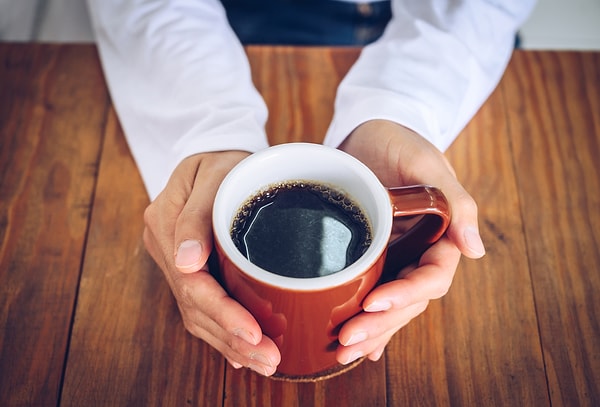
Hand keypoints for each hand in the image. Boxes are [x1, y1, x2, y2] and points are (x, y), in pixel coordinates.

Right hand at [143, 151, 280, 375]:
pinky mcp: (191, 266)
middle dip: (232, 338)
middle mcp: (167, 248)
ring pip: (198, 313)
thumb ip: (196, 216)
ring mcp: (176, 259)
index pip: (192, 283)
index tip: (254, 333)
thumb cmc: (223, 158)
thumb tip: (187, 262)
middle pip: (195, 306)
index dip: (223, 313)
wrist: (216, 150)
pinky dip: (223, 331)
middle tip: (269, 359)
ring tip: (263, 361)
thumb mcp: (214, 173)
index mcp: (165, 224)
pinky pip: (202, 305)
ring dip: (230, 342)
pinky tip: (241, 352)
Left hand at [335, 120, 485, 364]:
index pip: (431, 276)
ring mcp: (397, 258)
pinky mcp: (374, 258)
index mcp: (441, 235)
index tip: (374, 303)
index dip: (405, 294)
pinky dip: (369, 321)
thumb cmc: (400, 142)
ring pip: (391, 304)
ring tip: (342, 353)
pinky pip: (374, 293)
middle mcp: (420, 252)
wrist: (371, 134)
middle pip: (409, 300)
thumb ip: (455, 202)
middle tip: (348, 340)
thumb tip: (475, 250)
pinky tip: (358, 346)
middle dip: (381, 323)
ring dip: (371, 331)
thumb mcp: (426, 162)